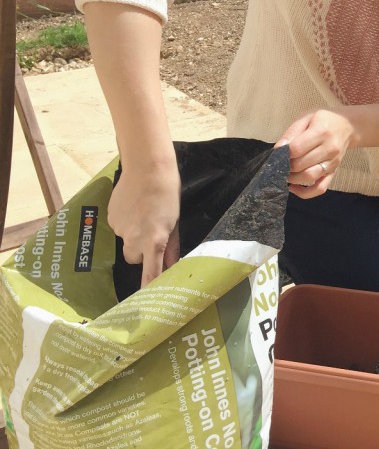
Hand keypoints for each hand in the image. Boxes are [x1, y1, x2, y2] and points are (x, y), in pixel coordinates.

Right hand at [107, 162, 181, 287]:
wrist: (147, 168)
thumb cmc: (168, 194)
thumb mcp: (175, 222)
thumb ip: (172, 246)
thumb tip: (172, 266)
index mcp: (155, 241)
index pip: (150, 272)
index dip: (148, 288)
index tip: (145, 303)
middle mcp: (135, 239)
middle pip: (134, 258)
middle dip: (142, 253)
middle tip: (152, 235)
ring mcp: (120, 229)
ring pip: (126, 242)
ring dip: (134, 236)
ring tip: (143, 214)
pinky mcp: (110, 219)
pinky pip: (119, 228)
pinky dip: (125, 223)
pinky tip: (133, 207)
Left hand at [276, 109, 354, 197]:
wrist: (348, 126)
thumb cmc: (324, 119)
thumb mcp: (307, 117)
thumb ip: (292, 132)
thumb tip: (278, 149)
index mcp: (321, 132)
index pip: (297, 148)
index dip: (283, 152)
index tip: (277, 152)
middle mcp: (329, 149)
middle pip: (301, 164)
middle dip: (285, 166)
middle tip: (279, 162)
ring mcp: (333, 163)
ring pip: (309, 177)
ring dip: (292, 178)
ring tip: (284, 172)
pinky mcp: (333, 172)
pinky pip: (320, 188)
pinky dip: (305, 193)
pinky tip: (293, 188)